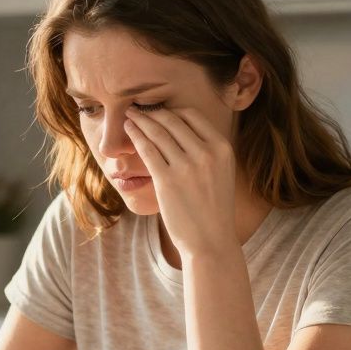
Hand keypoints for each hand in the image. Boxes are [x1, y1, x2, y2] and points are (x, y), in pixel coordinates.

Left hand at [124, 106, 237, 257]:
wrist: (211, 241)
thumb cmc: (213, 209)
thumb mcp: (221, 173)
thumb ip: (207, 150)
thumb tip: (183, 130)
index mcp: (222, 148)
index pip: (192, 116)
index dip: (171, 110)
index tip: (158, 110)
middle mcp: (206, 153)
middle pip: (172, 121)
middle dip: (151, 111)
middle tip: (137, 107)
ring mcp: (186, 166)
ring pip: (157, 132)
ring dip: (140, 120)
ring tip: (129, 115)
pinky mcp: (167, 180)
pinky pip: (147, 150)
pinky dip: (136, 136)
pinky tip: (128, 130)